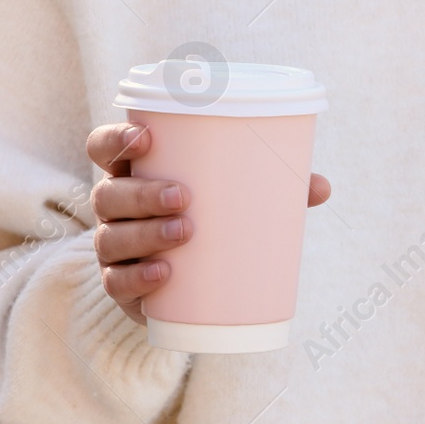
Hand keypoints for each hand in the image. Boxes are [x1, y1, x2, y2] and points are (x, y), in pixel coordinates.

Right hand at [87, 122, 330, 323]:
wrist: (183, 285)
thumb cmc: (207, 220)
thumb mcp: (231, 199)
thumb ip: (272, 189)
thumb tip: (320, 186)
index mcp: (135, 172)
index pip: (103, 146)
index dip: (116, 139)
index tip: (146, 138)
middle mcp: (114, 207)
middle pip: (109, 192)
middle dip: (143, 193)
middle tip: (184, 196)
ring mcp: (113, 246)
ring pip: (112, 236)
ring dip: (145, 233)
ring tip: (186, 232)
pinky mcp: (120, 285)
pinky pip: (117, 282)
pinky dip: (138, 279)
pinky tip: (164, 275)